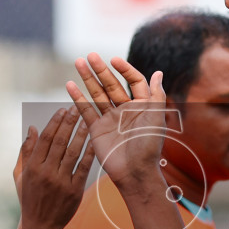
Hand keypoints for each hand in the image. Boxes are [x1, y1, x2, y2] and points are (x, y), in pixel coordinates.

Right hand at [14, 107, 94, 228]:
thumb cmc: (29, 198)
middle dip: (69, 123)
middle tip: (76, 109)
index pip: (45, 138)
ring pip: (73, 152)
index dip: (54, 122)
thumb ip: (25, 151)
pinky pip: (83, 168)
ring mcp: (61, 182)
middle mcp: (46, 173)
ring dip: (80, 134)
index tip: (62, 110)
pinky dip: (88, 153)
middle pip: (60, 142)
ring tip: (87, 120)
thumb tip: (31, 128)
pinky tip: (93, 142)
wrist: (40, 226)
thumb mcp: (20, 175)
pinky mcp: (74, 191)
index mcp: (32, 167)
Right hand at [65, 53, 171, 194]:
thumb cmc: (149, 147)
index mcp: (142, 106)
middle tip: (89, 55)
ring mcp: (110, 119)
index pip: (133, 81)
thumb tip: (158, 72)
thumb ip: (156, 95)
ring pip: (97, 94)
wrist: (135, 173)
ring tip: (78, 62)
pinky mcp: (97, 129)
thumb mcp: (156, 118)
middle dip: (101, 70)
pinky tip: (70, 84)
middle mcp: (126, 110)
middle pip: (112, 84)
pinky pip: (86, 110)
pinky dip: (78, 98)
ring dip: (88, 78)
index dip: (125, 69)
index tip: (114, 60)